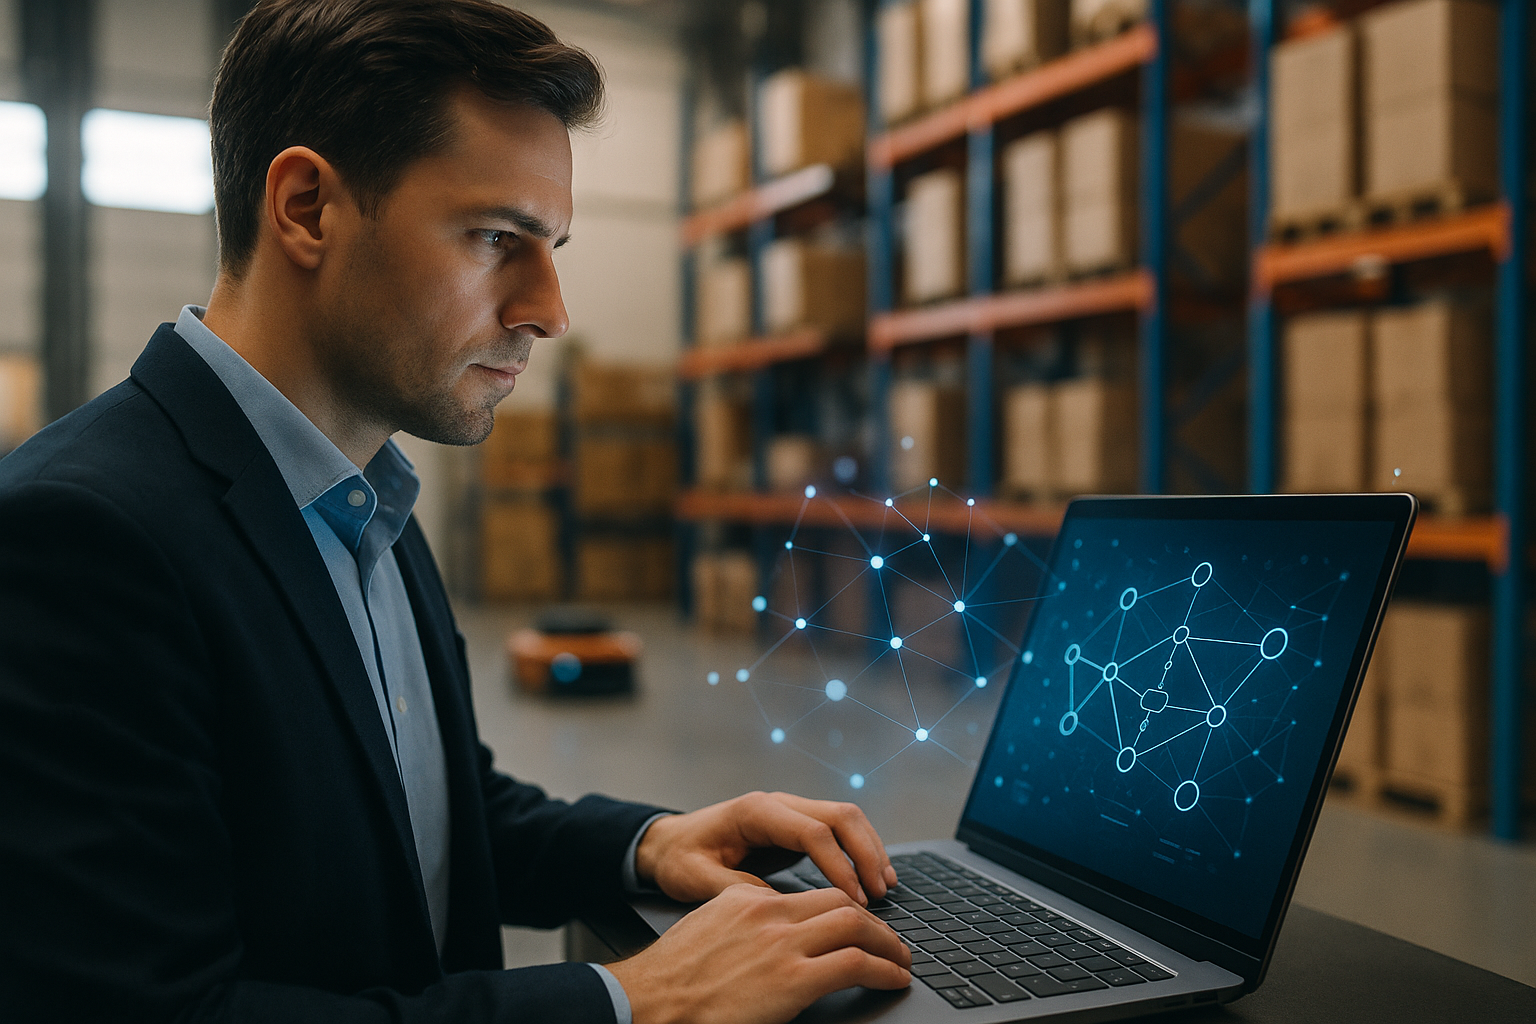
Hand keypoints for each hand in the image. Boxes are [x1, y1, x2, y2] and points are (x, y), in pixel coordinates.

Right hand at [605, 883, 911, 1023]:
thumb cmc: (670, 985)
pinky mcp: (794, 978)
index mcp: (746, 903)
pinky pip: (858, 963)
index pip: (811, 895)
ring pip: (857, 925)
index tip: (858, 924)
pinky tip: (894, 979)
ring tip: (901, 960)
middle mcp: (769, 913)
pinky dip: (885, 969)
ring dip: (888, 943)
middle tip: (890, 941)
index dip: (844, 909)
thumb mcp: (706, 937)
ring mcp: (783, 944)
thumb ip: (741, 930)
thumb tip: (764, 948)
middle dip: (872, 922)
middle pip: (840, 902)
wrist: (649, 1004)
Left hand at [635, 791, 898, 905]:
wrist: (666, 842)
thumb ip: (736, 890)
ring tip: (886, 886)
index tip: (853, 900)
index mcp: (755, 811)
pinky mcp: (795, 825)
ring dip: (869, 849)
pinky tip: (870, 878)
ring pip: (845, 818)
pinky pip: (838, 830)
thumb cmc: (678, 859)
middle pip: (839, 815)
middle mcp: (777, 803)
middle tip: (879, 893)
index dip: (838, 865)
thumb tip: (778, 906)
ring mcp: (789, 810)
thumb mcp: (696, 879)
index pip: (811, 832)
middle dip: (865, 853)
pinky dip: (859, 850)